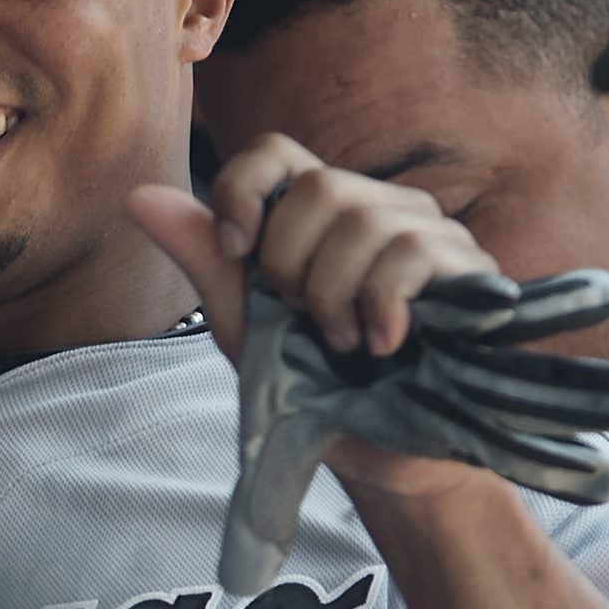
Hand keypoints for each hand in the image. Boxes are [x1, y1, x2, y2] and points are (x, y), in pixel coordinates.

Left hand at [131, 134, 508, 500]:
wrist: (380, 457)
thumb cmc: (316, 389)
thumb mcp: (245, 326)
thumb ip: (204, 259)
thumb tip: (137, 197)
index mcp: (320, 215)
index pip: (276, 152)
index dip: (243, 189)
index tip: (234, 251)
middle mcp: (378, 208)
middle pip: (321, 186)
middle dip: (291, 264)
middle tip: (302, 321)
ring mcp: (431, 233)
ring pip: (365, 218)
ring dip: (335, 296)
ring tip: (343, 346)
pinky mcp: (471, 270)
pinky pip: (413, 253)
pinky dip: (381, 305)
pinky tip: (382, 344)